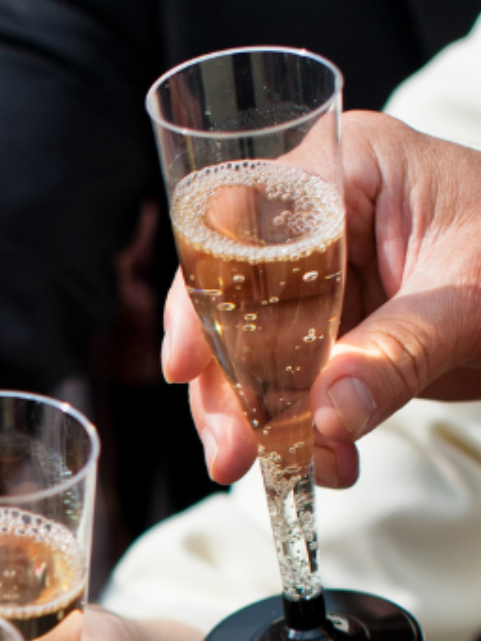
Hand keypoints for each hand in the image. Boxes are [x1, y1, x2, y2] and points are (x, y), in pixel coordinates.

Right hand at [163, 112, 480, 489]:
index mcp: (347, 172)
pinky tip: (329, 460)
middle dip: (227, 386)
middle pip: (232, 303)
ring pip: (251, 356)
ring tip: (282, 468)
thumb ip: (397, 354)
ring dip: (258, 423)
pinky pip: (291, 387)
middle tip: (232, 451)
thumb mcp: (470, 301)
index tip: (189, 366)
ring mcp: (322, 282)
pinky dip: (302, 433)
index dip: (203, 296)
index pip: (241, 222)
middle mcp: (320, 223)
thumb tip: (327, 414)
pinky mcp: (333, 335)